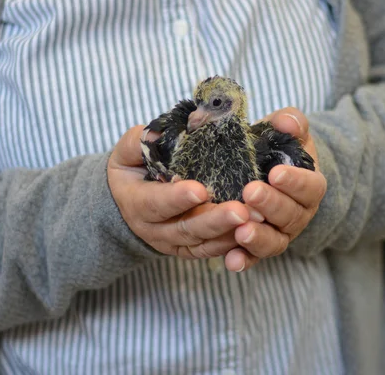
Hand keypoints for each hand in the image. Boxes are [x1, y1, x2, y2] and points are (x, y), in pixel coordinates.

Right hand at [108, 126, 260, 258]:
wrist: (127, 202)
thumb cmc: (133, 170)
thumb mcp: (127, 153)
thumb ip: (138, 143)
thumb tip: (154, 134)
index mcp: (137, 203)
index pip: (156, 203)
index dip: (178, 198)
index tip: (201, 190)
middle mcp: (154, 229)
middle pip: (186, 228)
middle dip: (214, 220)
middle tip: (240, 210)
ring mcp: (173, 243)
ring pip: (202, 242)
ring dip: (229, 232)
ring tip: (256, 219)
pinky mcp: (189, 249)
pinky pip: (211, 250)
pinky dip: (231, 244)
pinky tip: (253, 231)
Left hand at [224, 108, 326, 271]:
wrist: (269, 171)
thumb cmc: (278, 150)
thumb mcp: (286, 132)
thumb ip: (290, 123)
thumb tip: (288, 122)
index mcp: (309, 186)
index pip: (311, 186)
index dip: (296, 182)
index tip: (276, 173)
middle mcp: (298, 214)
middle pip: (291, 215)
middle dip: (271, 205)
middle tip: (250, 193)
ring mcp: (279, 233)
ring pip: (275, 241)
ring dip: (259, 238)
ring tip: (241, 231)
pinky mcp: (259, 247)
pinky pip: (254, 258)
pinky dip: (244, 260)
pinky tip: (231, 261)